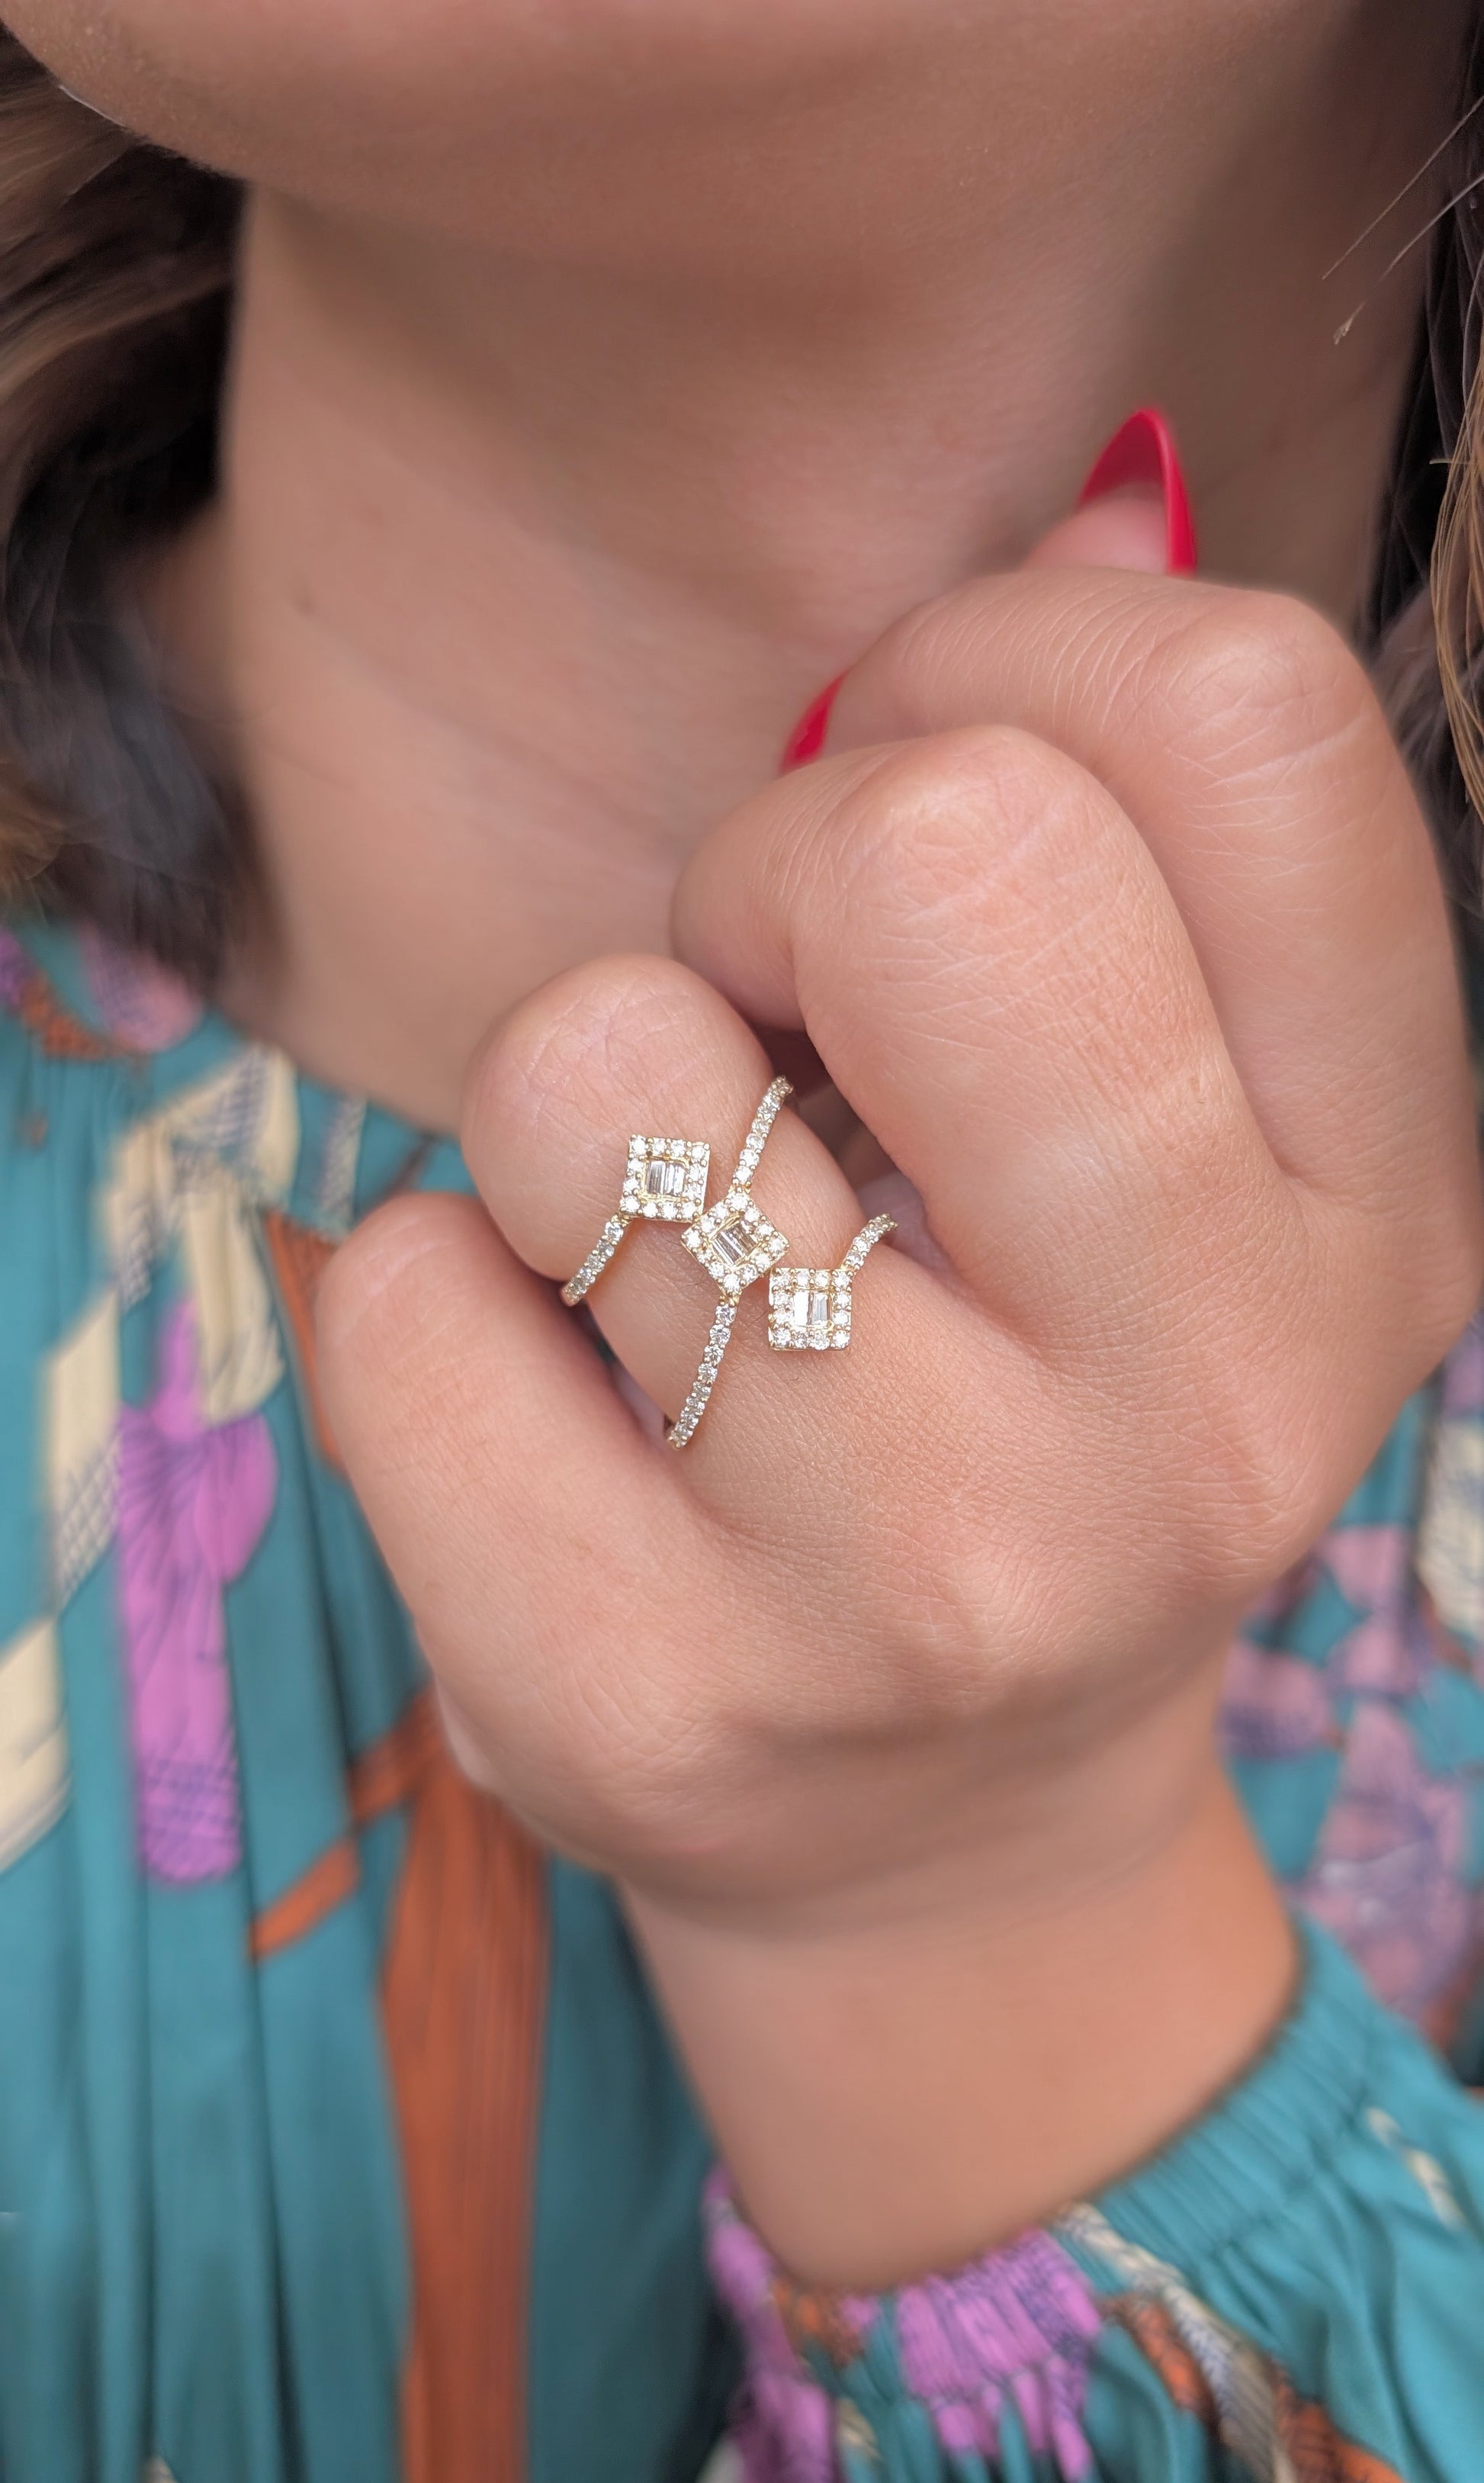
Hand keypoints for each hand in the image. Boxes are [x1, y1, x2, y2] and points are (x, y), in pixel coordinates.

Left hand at [320, 553, 1482, 2280]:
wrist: (941, 1836)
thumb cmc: (1046, 1414)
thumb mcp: (1198, 1156)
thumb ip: (1154, 840)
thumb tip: (1084, 510)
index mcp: (1369, 1217)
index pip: (1244, 723)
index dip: (1019, 660)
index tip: (929, 791)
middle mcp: (1200, 1411)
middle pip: (931, 853)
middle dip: (778, 867)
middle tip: (777, 1021)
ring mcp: (923, 1585)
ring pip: (595, 1058)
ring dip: (584, 1085)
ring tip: (680, 1238)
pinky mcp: (646, 1701)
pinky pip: (404, 1289)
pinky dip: (447, 1292)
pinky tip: (571, 1408)